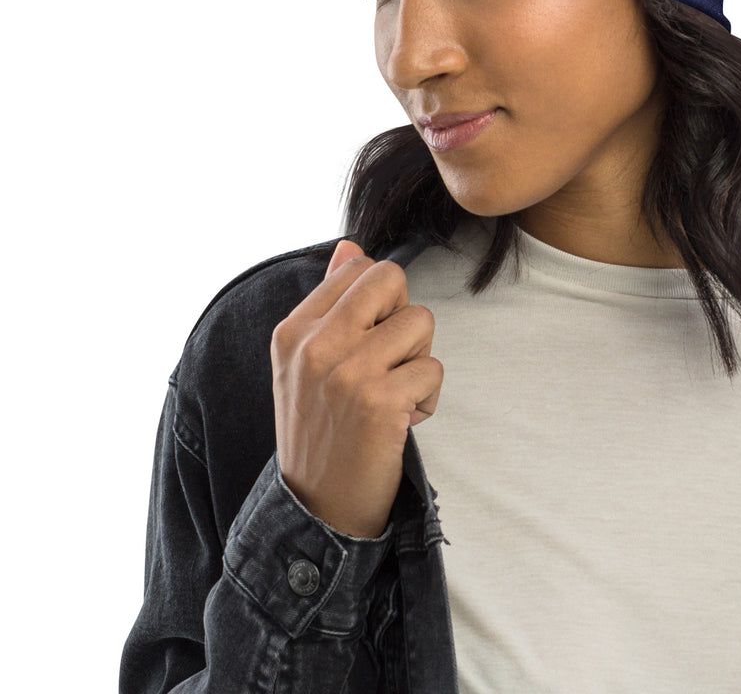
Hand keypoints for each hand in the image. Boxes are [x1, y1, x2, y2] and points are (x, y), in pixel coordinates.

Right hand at [271, 239, 441, 537]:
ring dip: (418, 361)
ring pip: (421, 322)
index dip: (379, 300)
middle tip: (387, 360)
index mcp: (293, 331)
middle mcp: (316, 346)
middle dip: (402, 315)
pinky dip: (427, 398)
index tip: (366, 341)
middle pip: (391, 279)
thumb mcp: (305, 363)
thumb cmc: (320, 428)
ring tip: (391, 394)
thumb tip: (351, 245)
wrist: (318, 508)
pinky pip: (434, 368)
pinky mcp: (381, 401)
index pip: (358, 267)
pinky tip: (400, 421)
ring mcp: (348, 372)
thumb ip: (329, 300)